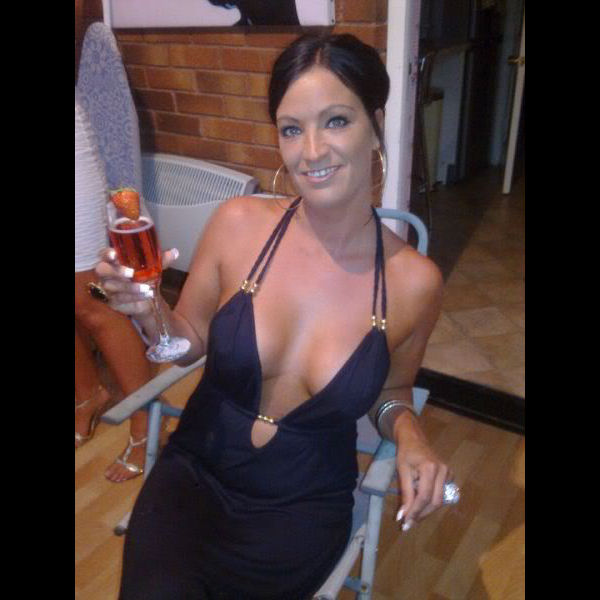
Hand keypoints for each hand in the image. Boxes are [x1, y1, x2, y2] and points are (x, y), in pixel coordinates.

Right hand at [94, 247, 178, 315]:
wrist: (146, 296)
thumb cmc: (144, 277)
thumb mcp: (154, 268)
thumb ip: (161, 260)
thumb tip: (174, 252)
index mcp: (114, 260)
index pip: (104, 254)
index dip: (107, 254)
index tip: (114, 254)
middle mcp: (107, 273)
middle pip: (102, 270)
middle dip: (116, 271)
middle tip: (131, 273)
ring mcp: (107, 287)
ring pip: (113, 286)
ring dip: (130, 287)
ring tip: (147, 287)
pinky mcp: (111, 300)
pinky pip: (120, 298)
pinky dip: (134, 296)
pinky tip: (147, 294)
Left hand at [394, 416, 452, 530]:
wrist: (414, 439)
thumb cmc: (406, 453)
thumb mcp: (402, 472)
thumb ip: (405, 494)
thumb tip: (403, 516)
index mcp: (430, 468)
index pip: (424, 496)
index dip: (415, 512)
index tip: (405, 523)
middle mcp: (443, 471)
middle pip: (434, 501)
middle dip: (421, 514)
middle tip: (408, 523)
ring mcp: (449, 473)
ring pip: (439, 500)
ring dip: (426, 511)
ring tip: (413, 516)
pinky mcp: (450, 476)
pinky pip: (441, 494)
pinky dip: (431, 502)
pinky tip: (421, 505)